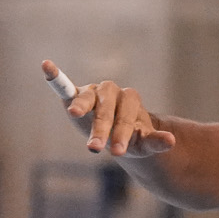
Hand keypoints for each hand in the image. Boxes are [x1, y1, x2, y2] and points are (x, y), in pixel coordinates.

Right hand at [42, 60, 176, 157]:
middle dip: (101, 129)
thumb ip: (155, 141)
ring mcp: (92, 92)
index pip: (125, 117)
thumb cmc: (132, 137)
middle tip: (95, 148)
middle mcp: (111, 92)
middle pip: (106, 110)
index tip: (117, 152)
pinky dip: (55, 76)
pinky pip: (64, 85)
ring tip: (73, 114)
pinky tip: (46, 65)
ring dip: (81, 106)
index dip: (122, 134)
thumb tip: (172, 141)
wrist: (118, 133)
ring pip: (87, 98)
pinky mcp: (75, 96)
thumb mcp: (143, 143)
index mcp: (130, 100)